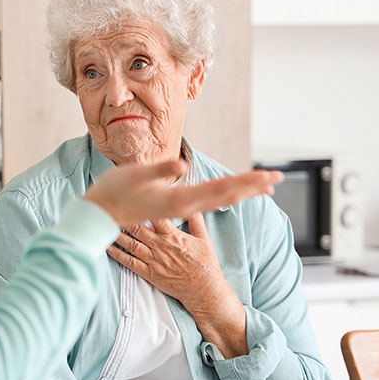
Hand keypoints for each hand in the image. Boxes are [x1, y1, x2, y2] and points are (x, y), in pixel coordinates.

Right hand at [84, 160, 282, 226]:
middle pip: (227, 196)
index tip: (267, 177)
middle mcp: (184, 206)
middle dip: (253, 187)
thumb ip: (159, 170)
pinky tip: (236, 193)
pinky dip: (227, 195)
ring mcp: (181, 208)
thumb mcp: (134, 175)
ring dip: (244, 192)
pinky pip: (209, 202)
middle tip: (278, 178)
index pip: (220, 190)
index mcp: (178, 199)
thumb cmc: (114, 191)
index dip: (245, 183)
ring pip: (220, 200)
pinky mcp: (176, 207)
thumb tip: (181, 165)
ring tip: (265, 186)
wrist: (100, 214)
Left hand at [106, 212, 249, 356]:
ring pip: (131, 244)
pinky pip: (130, 263)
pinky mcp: (149, 273)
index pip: (156, 216)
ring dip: (117, 233)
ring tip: (105, 222)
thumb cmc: (205, 265)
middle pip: (138, 228)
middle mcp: (161, 247)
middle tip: (112, 206)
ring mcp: (153, 261)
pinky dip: (117, 254)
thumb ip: (195, 220)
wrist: (203, 291)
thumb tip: (191, 203)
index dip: (143, 205)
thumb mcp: (204, 239)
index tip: (133, 194)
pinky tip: (107, 246)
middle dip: (124, 217)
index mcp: (173, 236)